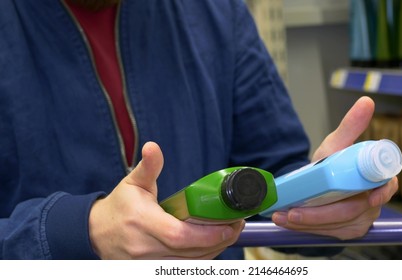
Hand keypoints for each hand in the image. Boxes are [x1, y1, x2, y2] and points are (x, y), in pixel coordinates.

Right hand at [89, 142, 244, 258]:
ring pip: (188, 265)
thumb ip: (148, 167)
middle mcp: (144, 248)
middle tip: (235, 227)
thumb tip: (153, 147)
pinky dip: (199, 261)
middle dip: (218, 242)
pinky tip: (210, 247)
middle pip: (189, 253)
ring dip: (212, 252)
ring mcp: (146, 264)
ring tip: (227, 235)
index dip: (208, 235)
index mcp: (143, 223)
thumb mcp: (134, 183)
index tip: (229, 225)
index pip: (180, 236)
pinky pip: (181, 270)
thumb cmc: (119, 206)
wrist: (95, 231)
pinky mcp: (148, 271)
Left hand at [272, 96, 398, 239]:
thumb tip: (366, 101)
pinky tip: (289, 223)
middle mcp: (373, 202)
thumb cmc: (334, 163)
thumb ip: (351, 126)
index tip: (365, 198)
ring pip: (336, 225)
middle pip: (352, 212)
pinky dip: (306, 229)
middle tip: (293, 211)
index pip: (385, 188)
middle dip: (320, 214)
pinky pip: (328, 233)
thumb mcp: (338, 145)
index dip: (377, 194)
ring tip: (282, 216)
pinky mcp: (347, 231)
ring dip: (307, 223)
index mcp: (378, 180)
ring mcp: (361, 220)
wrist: (319, 182)